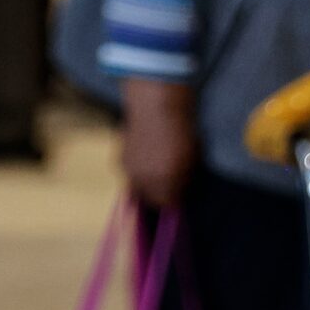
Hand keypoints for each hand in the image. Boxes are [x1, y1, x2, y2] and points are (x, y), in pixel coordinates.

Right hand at [119, 78, 195, 209]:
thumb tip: (179, 190)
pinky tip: (145, 155)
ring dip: (145, 181)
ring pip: (136, 184)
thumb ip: (183, 179)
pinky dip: (136, 167)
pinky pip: (129, 170)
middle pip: (147, 198)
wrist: (156, 105)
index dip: (174, 199)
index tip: (179, 192)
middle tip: (168, 182)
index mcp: (161, 182)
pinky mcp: (118, 155)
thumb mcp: (191, 159)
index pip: (166, 204)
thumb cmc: (180, 132)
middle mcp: (141, 179)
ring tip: (156, 167)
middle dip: (157, 193)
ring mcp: (127, 168)